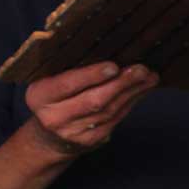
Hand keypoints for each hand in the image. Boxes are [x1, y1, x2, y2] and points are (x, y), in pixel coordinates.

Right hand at [26, 62, 158, 155]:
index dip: (91, 75)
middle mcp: (54, 117)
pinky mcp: (91, 141)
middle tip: (141, 69)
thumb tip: (107, 48)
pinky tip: (142, 90)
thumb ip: (67, 68)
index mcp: (39, 96)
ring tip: (149, 77)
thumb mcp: (49, 81)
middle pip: (94, 100)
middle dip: (121, 83)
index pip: (66, 84)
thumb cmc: (54, 97)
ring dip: (133, 92)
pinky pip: (116, 119)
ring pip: (109, 110)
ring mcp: (73, 132)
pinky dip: (131, 102)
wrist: (49, 136)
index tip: (114, 66)